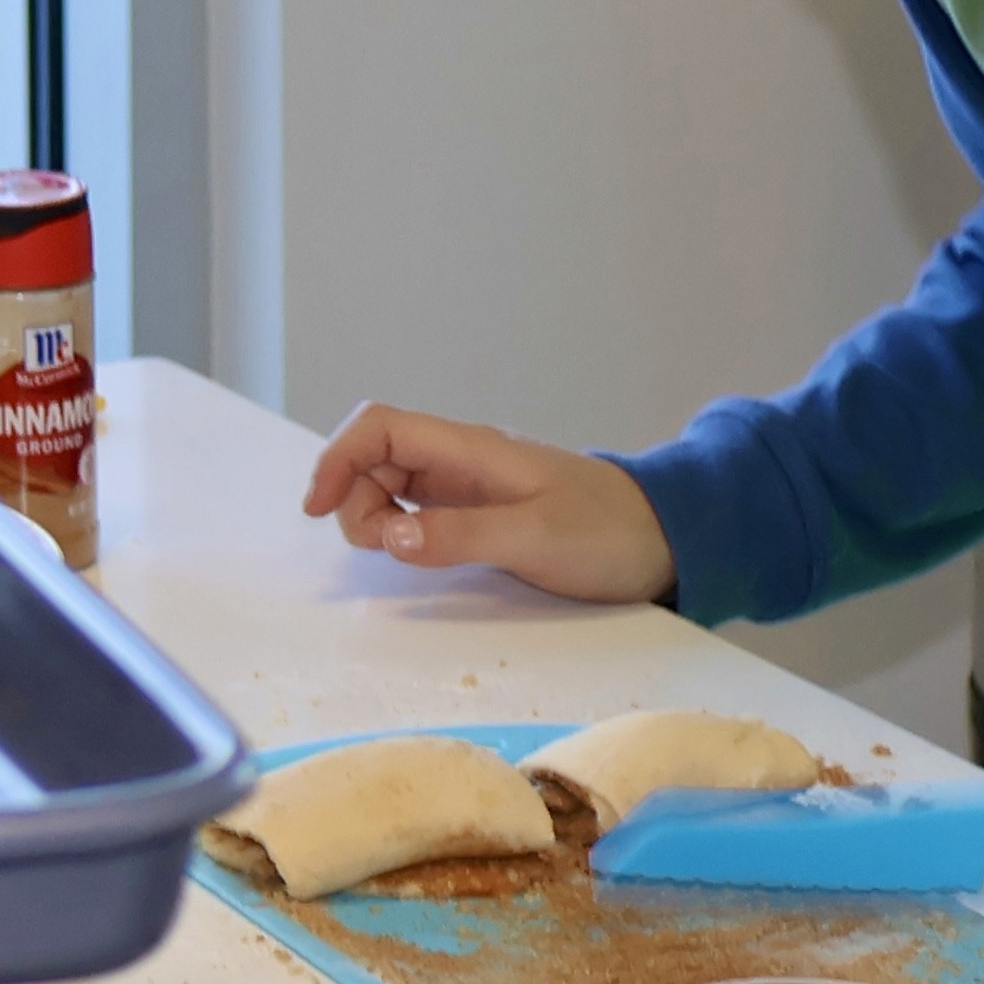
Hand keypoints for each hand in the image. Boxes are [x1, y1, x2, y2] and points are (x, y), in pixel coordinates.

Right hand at [301, 405, 675, 600]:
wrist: (666, 538)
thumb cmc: (609, 532)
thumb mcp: (537, 538)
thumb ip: (460, 536)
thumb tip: (389, 537)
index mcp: (471, 449)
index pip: (379, 427)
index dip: (336, 459)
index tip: (317, 510)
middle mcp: (461, 460)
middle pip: (374, 458)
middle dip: (357, 501)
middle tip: (389, 550)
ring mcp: (468, 485)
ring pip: (390, 485)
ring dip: (377, 519)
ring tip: (414, 555)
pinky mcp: (477, 512)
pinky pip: (416, 510)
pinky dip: (401, 529)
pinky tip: (423, 553)